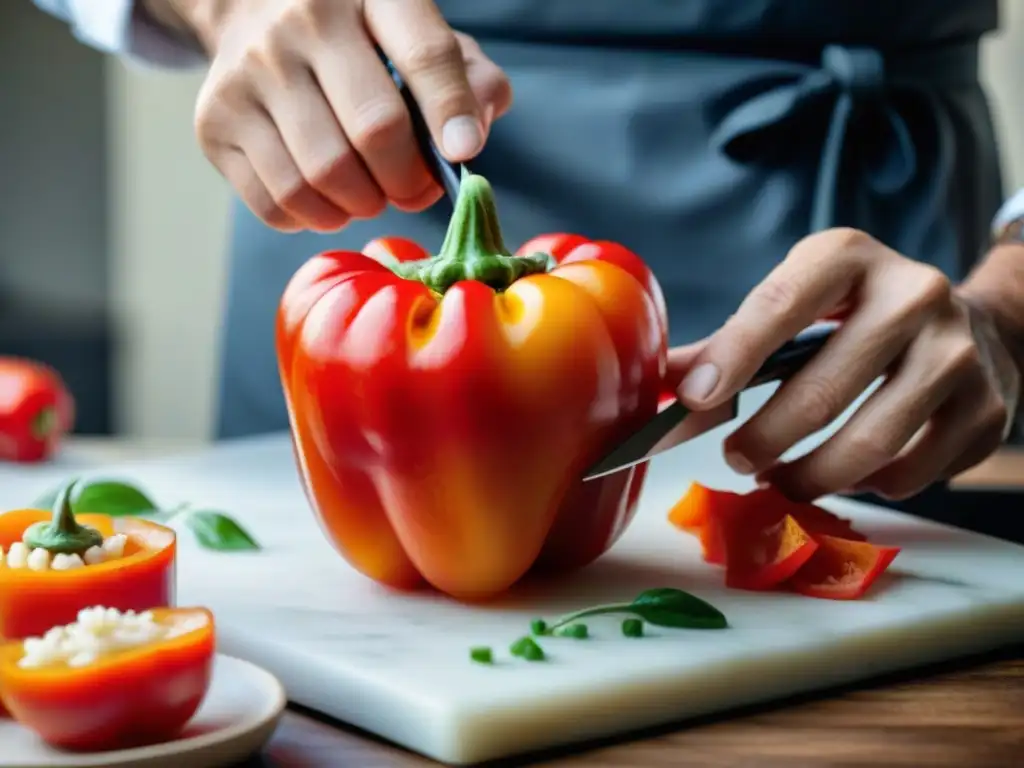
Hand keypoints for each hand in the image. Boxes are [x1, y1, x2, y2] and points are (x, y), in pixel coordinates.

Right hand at [171, 0, 511, 230]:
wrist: (250, 9)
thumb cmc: (357, 40)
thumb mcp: (414, 35)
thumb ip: (464, 77)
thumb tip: (469, 137)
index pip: (424, 56)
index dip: (450, 113)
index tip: (462, 154)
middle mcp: (301, 24)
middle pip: (374, 132)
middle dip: (407, 180)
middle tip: (412, 188)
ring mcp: (248, 74)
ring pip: (322, 178)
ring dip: (361, 205)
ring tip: (369, 193)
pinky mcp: (214, 123)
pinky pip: (278, 203)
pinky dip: (314, 217)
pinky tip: (327, 197)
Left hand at [668, 228, 1020, 500]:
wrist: (974, 325)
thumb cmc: (860, 316)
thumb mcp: (800, 303)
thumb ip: (731, 343)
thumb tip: (662, 390)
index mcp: (847, 258)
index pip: (779, 307)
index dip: (732, 357)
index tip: (693, 401)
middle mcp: (913, 294)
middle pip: (822, 390)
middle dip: (764, 439)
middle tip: (736, 458)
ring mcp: (958, 352)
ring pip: (870, 444)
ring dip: (809, 476)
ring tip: (779, 478)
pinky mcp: (985, 409)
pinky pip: (910, 473)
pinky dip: (866, 486)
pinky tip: (848, 473)